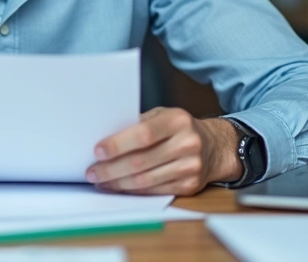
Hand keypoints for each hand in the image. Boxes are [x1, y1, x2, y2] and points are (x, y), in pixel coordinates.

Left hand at [86, 107, 241, 195]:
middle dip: (111, 169)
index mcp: (177, 121)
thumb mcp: (163, 116)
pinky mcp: (190, 185)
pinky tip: (119, 187)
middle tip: (92, 172)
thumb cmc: (179, 128)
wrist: (215, 146)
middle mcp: (187, 143)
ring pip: (146, 180)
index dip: (118, 144)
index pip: (143, 134)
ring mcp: (190, 167)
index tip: (98, 151)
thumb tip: (105, 138)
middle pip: (141, 161)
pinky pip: (154, 191)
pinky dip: (133, 191)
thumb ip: (138, 124)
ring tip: (101, 181)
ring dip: (118, 183)